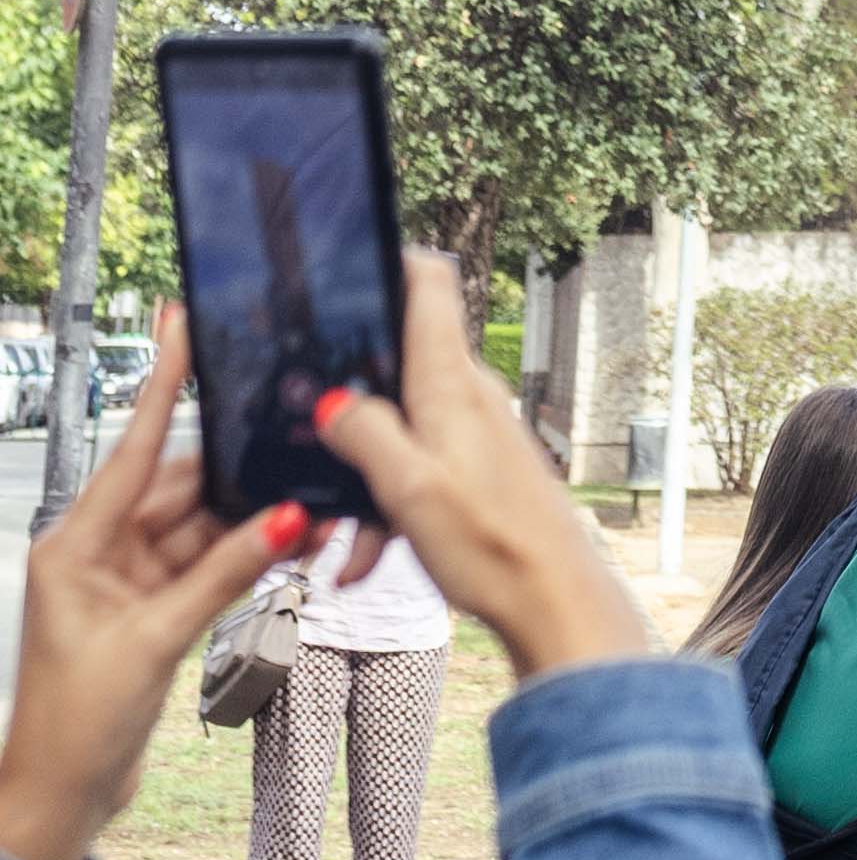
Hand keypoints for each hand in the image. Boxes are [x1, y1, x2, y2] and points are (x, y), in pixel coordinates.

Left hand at [0, 313, 311, 859]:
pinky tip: (286, 546)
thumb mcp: (155, 641)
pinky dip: (241, 558)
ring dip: (249, 524)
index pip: (134, 450)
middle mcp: (97, 553)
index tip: (180, 326)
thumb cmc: (78, 725)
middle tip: (299, 458)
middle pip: (179, 490)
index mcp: (76, 545)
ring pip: (199, 529)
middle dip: (240, 480)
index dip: (162, 386)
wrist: (60, 798)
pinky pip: (202, 566)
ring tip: (308, 511)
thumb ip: (224, 574)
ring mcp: (123, 582)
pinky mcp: (146, 611)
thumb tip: (284, 519)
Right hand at [319, 257, 647, 684]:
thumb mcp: (408, 488)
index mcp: (450, 382)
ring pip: (398, 432)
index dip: (389, 261)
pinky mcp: (478, 469)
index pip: (429, 283)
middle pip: (396, 364)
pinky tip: (363, 563)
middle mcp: (467, 394)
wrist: (553, 599)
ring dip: (359, 481)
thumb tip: (331, 401)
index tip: (342, 269)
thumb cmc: (489, 543)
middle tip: (301, 442)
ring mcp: (474, 432)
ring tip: (332, 544)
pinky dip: (387, 510)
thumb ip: (365, 435)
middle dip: (344, 404)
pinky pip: (417, 472)